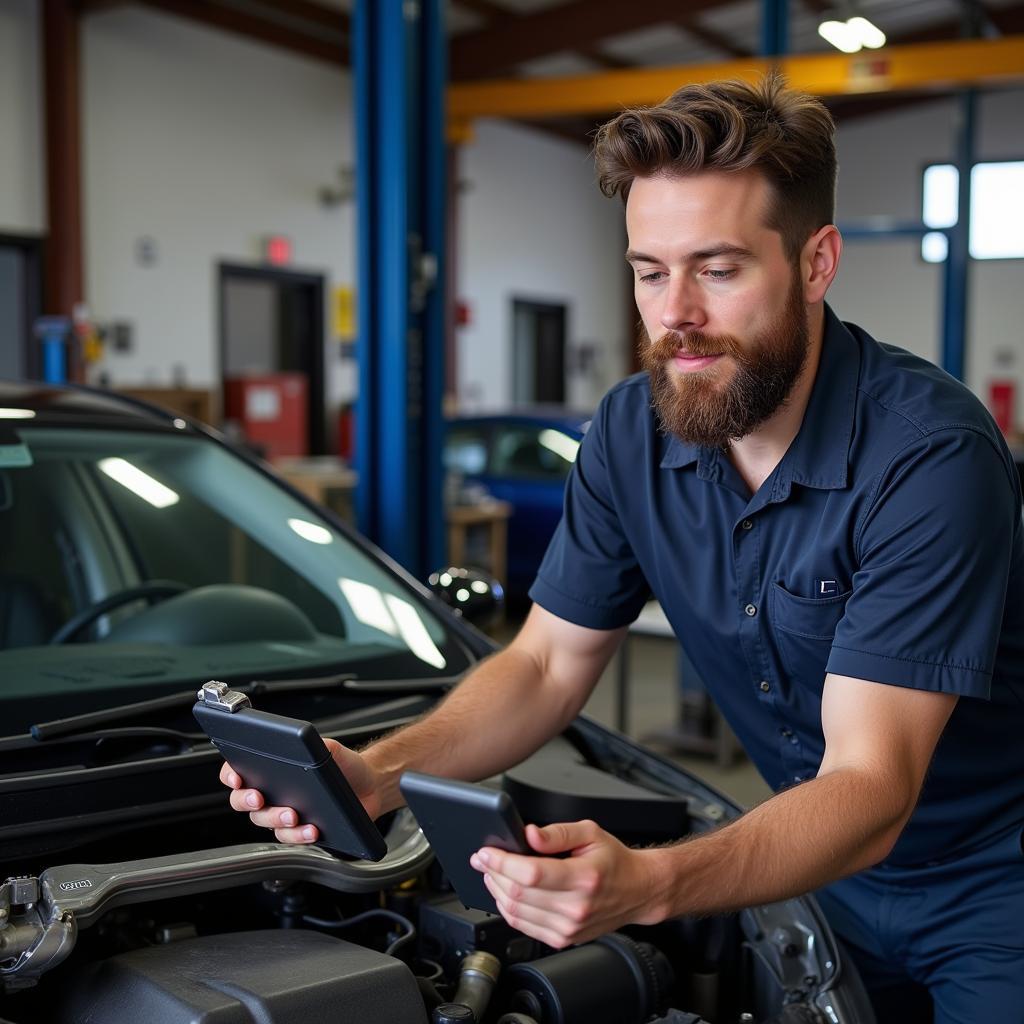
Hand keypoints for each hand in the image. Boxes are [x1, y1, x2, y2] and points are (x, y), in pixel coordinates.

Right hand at [219, 738, 381, 844]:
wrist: (370, 786)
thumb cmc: (345, 765)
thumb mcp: (331, 749)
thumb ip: (314, 745)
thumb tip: (302, 742)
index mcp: (271, 769)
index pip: (238, 770)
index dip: (230, 774)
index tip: (237, 777)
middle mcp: (272, 793)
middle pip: (242, 801)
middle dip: (248, 800)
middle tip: (260, 797)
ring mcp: (283, 813)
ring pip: (264, 822)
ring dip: (276, 819)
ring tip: (294, 814)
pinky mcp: (299, 831)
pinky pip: (289, 837)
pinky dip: (299, 835)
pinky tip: (312, 828)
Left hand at [470, 819, 663, 947]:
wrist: (637, 890)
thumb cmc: (613, 860)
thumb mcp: (590, 832)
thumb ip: (556, 833)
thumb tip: (529, 834)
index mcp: (583, 877)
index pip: (530, 874)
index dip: (502, 862)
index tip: (486, 852)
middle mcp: (576, 906)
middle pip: (518, 894)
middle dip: (492, 873)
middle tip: (483, 859)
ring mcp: (569, 927)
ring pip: (516, 913)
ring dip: (495, 891)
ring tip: (492, 873)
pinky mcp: (563, 939)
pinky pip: (524, 927)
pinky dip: (508, 910)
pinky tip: (506, 893)